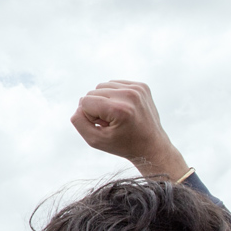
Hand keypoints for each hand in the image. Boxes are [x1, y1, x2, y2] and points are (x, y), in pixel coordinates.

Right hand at [71, 80, 188, 178]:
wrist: (152, 146)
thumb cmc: (123, 145)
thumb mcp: (95, 140)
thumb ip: (79, 121)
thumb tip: (80, 104)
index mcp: (119, 109)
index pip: (85, 101)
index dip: (90, 116)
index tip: (104, 127)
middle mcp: (129, 95)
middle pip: (93, 92)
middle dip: (96, 108)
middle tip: (110, 122)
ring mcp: (138, 89)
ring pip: (103, 86)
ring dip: (104, 100)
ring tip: (116, 115)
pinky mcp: (142, 86)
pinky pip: (115, 84)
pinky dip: (114, 95)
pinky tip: (122, 108)